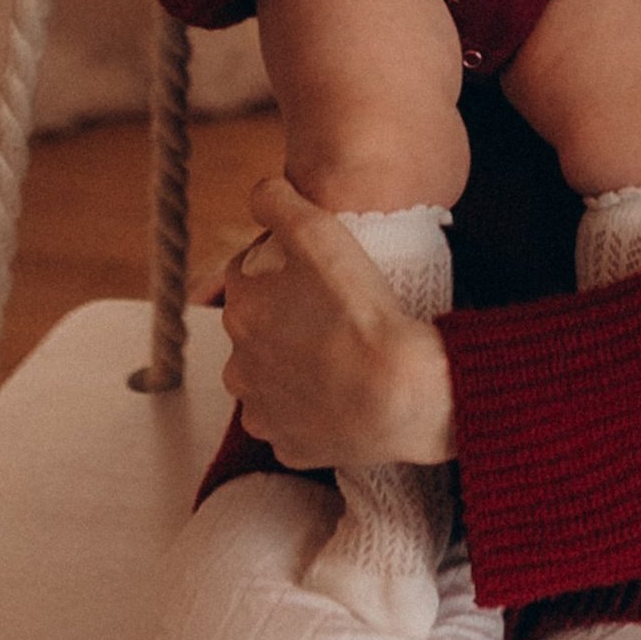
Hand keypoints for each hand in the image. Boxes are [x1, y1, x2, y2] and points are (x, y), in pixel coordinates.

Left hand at [218, 177, 452, 473]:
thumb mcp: (322, 234)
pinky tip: (341, 391)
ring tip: (340, 351)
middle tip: (335, 310)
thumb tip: (258, 192)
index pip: (246, 272)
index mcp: (241, 311)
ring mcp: (262, 411)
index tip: (317, 271)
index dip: (281, 265)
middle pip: (256, 325)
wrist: (402, 393)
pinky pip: (291, 419)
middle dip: (284, 315)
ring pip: (269, 375)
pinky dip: (310, 407)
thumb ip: (278, 200)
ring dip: (292, 363)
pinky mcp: (287, 446)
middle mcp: (238, 365)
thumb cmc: (363, 311)